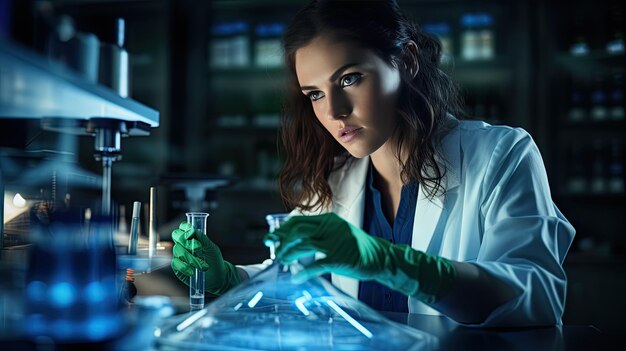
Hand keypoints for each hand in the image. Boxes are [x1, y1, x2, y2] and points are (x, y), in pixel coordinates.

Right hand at [171, 222, 240, 294]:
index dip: (185, 227)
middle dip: (186, 241)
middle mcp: (183, 244)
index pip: (183, 227)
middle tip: (199, 248)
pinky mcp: (177, 267)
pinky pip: (176, 264)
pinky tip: (193, 272)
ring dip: (191, 258)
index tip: (192, 232)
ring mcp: (179, 255)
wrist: (217, 276)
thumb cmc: (214, 260)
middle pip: (176, 235)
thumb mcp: (212, 248)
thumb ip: (203, 239)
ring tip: (203, 266)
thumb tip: (193, 231)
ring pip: (178, 250)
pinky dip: (185, 267)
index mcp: (192, 237)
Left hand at [264, 213, 456, 303]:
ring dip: (290, 254)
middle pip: (298, 231)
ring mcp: (336, 243)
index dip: (282, 230)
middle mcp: (331, 228)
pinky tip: (296, 277)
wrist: (379, 257)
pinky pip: (316, 265)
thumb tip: (293, 240)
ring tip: (283, 262)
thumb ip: (318, 233)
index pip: (299, 222)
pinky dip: (304, 272)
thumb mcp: (337, 233)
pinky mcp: (340, 259)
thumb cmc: (355, 247)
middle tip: (274, 250)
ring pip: (304, 245)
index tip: (271, 238)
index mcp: (329, 221)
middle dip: (282, 241)